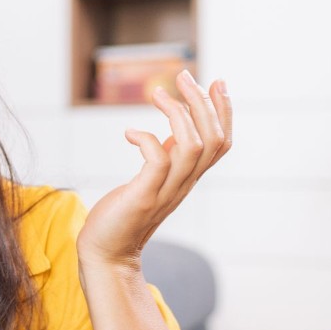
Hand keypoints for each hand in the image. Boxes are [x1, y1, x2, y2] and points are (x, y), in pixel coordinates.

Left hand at [76, 70, 232, 269]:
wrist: (106, 253)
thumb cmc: (124, 213)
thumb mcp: (152, 179)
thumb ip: (168, 157)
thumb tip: (175, 127)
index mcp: (189, 179)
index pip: (222, 142)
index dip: (224, 111)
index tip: (216, 81)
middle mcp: (184, 184)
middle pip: (212, 139)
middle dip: (202, 102)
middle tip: (182, 76)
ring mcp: (165, 192)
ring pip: (192, 146)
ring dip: (177, 113)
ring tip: (156, 93)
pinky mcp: (143, 198)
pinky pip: (158, 162)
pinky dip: (146, 139)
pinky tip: (129, 133)